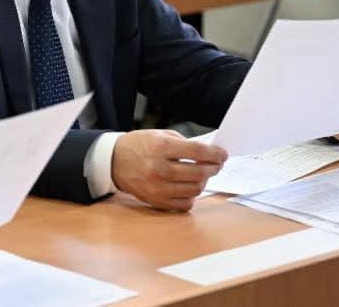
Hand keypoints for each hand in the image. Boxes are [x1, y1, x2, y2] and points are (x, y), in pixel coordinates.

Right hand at [111, 129, 226, 210]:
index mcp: (161, 147)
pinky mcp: (156, 201)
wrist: (115, 161)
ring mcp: (158, 188)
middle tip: (216, 164)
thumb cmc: (140, 145)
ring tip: (203, 174)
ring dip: (204, 182)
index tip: (223, 154)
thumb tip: (210, 154)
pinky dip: (192, 195)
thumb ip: (185, 144)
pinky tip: (189, 186)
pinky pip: (185, 204)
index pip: (198, 152)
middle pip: (199, 173)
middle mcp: (159, 169)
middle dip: (213, 168)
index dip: (215, 154)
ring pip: (195, 189)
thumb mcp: (161, 135)